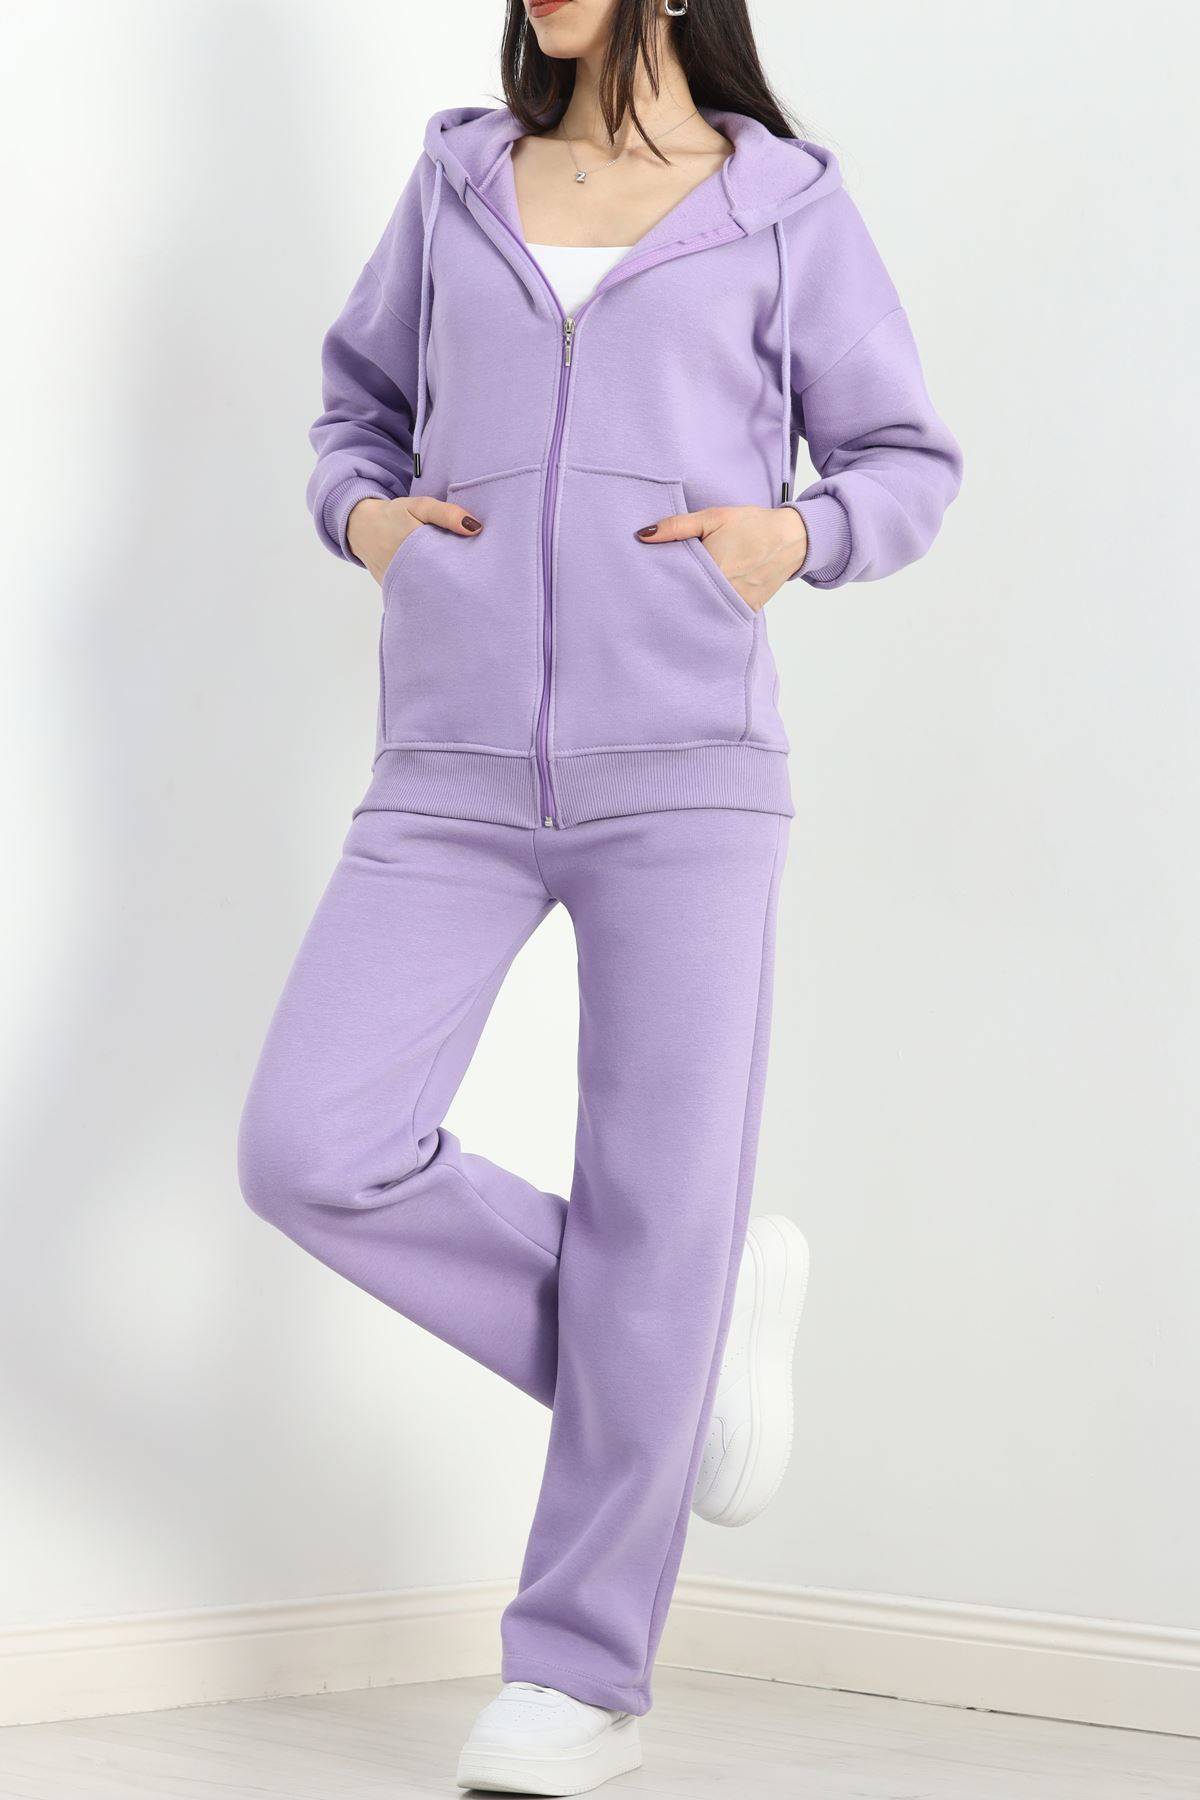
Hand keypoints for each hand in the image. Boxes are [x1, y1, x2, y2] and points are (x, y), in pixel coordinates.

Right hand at [348, 495, 482, 582]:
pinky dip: (429, 594)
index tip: (482, 569)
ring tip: (462, 588)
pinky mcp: (395, 592)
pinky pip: (417, 596)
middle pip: (442, 585)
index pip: (449, 566)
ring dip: (445, 591)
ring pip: (430, 594)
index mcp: (415, 549)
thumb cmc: (393, 515)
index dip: (466, 569)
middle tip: (477, 582)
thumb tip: (475, 527)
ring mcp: (400, 585)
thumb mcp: (418, 507)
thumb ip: (446, 514)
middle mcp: (407, 572)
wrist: (360, 528)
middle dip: (459, 583)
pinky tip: (442, 592)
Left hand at [635, 504, 807, 609]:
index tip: (644, 583)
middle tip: (651, 596)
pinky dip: (709, 612)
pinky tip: (698, 605)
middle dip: (670, 597)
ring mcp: (735, 604)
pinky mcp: (745, 611)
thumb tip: (642, 535)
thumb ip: (677, 526)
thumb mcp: (713, 517)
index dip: (657, 583)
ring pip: (701, 612)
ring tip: (673, 602)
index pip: (671, 582)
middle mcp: (723, 590)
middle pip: (684, 600)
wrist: (791, 538)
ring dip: (688, 607)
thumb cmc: (751, 524)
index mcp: (710, 566)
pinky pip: (720, 616)